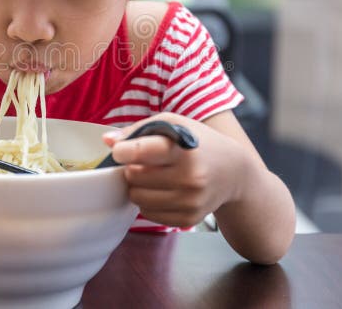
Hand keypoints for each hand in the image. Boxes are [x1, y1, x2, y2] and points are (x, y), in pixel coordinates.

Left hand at [103, 112, 252, 227]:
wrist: (234, 172)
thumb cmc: (198, 144)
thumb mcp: (174, 124)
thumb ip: (138, 130)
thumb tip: (107, 141)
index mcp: (184, 148)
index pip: (143, 151)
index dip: (123, 151)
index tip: (119, 151)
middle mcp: (189, 177)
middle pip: (133, 176)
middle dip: (132, 168)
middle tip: (144, 163)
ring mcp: (190, 201)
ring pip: (137, 198)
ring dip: (137, 186)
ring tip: (152, 176)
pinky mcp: (189, 218)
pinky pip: (148, 214)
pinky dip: (148, 202)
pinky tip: (163, 191)